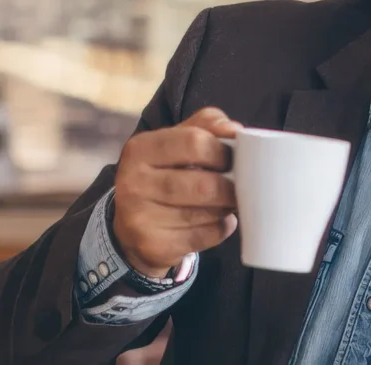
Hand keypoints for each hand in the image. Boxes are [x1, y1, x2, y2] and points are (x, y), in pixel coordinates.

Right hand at [113, 107, 241, 276]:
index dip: (222, 151)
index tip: (230, 158)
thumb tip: (234, 130)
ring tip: (228, 201)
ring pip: (207, 213)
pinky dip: (221, 228)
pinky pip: (205, 236)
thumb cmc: (166, 173)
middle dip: (230, 186)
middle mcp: (133, 182)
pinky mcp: (153, 245)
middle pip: (205, 184)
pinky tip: (218, 221)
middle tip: (238, 185)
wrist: (132, 226)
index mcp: (140, 148)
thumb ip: (207, 124)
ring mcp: (140, 217)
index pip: (194, 142)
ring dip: (227, 207)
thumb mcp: (178, 140)